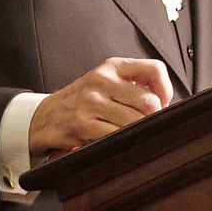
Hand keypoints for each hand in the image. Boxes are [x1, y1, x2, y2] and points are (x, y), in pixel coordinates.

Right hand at [28, 57, 173, 155]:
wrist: (44, 116)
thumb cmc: (82, 100)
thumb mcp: (106, 81)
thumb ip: (134, 85)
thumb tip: (166, 103)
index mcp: (113, 67)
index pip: (154, 69)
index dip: (166, 90)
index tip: (163, 104)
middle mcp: (102, 80)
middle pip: (149, 102)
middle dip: (153, 119)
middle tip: (146, 126)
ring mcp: (92, 102)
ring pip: (135, 123)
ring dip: (138, 134)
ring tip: (131, 135)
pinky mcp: (83, 124)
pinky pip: (116, 137)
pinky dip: (121, 143)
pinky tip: (116, 142)